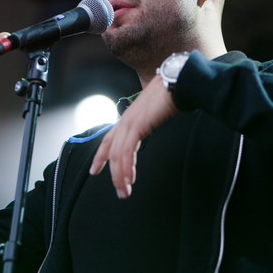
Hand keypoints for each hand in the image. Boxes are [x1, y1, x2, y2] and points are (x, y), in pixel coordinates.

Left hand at [89, 75, 178, 198]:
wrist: (177, 82)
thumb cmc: (170, 95)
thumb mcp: (154, 112)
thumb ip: (148, 121)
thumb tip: (151, 126)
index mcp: (128, 117)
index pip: (109, 140)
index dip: (100, 156)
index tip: (95, 170)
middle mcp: (125, 120)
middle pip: (111, 151)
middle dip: (112, 173)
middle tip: (119, 190)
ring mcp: (130, 122)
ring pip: (118, 155)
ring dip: (120, 176)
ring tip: (125, 191)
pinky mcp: (137, 125)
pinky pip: (127, 151)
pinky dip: (127, 168)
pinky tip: (129, 179)